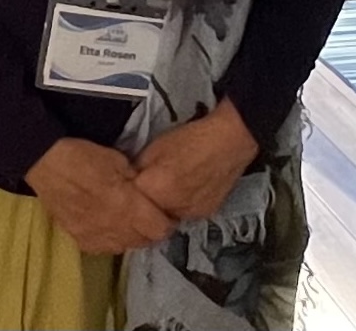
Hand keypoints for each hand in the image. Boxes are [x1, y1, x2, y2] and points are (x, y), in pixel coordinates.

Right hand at [25, 137, 176, 253]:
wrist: (42, 161)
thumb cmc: (81, 155)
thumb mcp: (117, 158)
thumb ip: (135, 180)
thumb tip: (144, 191)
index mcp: (127, 206)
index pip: (160, 229)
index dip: (165, 220)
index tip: (161, 210)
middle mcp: (114, 228)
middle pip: (144, 241)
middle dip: (148, 228)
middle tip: (142, 213)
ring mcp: (95, 236)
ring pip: (124, 246)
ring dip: (128, 235)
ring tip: (122, 219)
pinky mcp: (78, 239)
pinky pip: (102, 247)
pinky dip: (107, 239)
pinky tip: (102, 224)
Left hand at [133, 99, 258, 220]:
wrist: (228, 142)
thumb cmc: (188, 140)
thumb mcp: (152, 149)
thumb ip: (138, 169)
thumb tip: (130, 179)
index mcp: (158, 190)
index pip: (131, 201)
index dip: (128, 191)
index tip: (127, 182)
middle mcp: (175, 208)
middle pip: (150, 212)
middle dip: (145, 200)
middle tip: (145, 184)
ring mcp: (193, 214)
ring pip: (167, 215)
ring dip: (162, 204)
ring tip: (166, 184)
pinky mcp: (206, 213)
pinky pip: (184, 213)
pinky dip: (179, 204)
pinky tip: (182, 187)